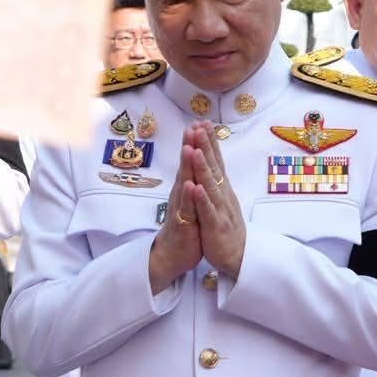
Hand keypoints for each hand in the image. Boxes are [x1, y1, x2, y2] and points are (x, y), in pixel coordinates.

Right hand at [148, 127, 202, 293]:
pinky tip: (189, 185)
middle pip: (187, 166)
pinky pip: (185, 208)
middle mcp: (182, 193)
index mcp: (187, 187)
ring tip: (189, 148)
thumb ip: (193, 180)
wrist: (173, 253)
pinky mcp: (182, 223)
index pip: (193, 161)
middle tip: (193, 125)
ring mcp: (181, 207)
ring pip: (184, 183)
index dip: (198, 142)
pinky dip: (188, 196)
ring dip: (187, 166)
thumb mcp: (191, 199)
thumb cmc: (186, 225)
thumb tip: (197, 160)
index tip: (202, 122)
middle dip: (190, 146)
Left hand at [184, 122, 245, 280]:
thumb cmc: (227, 228)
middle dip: (206, 147)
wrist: (239, 257)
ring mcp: (220, 210)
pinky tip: (195, 187)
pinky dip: (202, 199)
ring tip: (195, 150)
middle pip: (214, 167)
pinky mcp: (216, 226)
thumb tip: (214, 162)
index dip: (209, 142)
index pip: (216, 161)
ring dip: (203, 168)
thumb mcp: (222, 201)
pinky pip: (208, 211)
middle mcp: (223, 195)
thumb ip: (217, 182)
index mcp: (222, 189)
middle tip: (199, 126)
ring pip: (210, 186)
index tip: (202, 123)